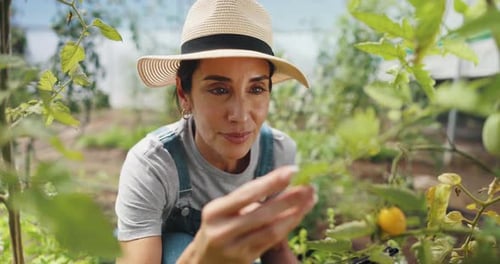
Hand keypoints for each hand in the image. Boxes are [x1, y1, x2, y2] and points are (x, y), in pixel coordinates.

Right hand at [177, 165, 315, 263]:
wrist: (203, 262)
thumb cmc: (219, 227)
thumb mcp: (224, 211)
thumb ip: (249, 198)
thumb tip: (284, 178)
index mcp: (215, 211)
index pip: (247, 193)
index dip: (272, 181)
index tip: (293, 170)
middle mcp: (222, 230)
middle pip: (261, 212)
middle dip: (289, 198)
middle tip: (310, 186)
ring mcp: (233, 247)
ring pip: (270, 229)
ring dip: (294, 213)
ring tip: (310, 199)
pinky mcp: (245, 259)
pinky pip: (271, 241)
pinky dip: (287, 226)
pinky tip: (299, 215)